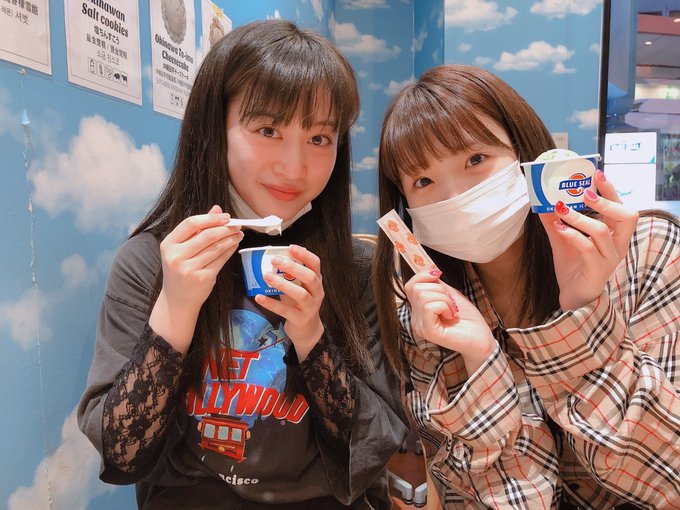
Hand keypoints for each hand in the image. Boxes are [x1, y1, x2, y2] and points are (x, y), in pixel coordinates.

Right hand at [149, 205, 242, 352]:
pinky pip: (220, 260)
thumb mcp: (182, 248)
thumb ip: (198, 228)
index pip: (191, 224)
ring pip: (216, 247)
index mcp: (168, 244)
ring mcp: (188, 268)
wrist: (177, 299)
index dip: (211, 218)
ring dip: (231, 238)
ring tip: (239, 233)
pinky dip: (230, 250)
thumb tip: (217, 208)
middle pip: (207, 235)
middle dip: (225, 228)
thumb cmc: (180, 269)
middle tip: (237, 224)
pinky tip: (234, 245)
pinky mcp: (202, 278)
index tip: (226, 216)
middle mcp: (176, 256)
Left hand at [254, 245, 324, 361]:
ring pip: (301, 294)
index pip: (315, 264)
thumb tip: (272, 259)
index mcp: (317, 281)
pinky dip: (271, 303)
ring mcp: (311, 307)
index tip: (291, 247)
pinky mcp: (301, 319)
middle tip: (274, 260)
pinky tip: (259, 297)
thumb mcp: (299, 287)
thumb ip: (290, 276)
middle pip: (310, 277)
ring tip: (266, 276)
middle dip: (292, 267)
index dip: (304, 254)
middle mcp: (317, 293)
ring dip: (282, 284)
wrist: (308, 331)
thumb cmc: (300, 304)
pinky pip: (286, 311)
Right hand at [405, 270, 495, 374]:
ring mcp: (420, 326)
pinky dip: (445, 306)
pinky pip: (429, 306)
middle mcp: (415, 319)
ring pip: (423, 295)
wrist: (481, 338)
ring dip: (444, 298)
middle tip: (451, 303)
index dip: (424, 275)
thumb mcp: (450, 294)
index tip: (440, 278)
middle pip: (416, 288)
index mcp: (419, 310)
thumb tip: (428, 269)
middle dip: (439, 289)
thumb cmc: (468, 318)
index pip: (410, 285)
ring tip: (452, 310)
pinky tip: (451, 316)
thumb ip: (436, 284)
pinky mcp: (427, 331)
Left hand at [539, 170, 638, 310]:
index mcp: (614, 235)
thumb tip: (542, 201)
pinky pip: (588, 249)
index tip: (597, 174)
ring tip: (561, 209)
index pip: (620, 207)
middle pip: (627, 217)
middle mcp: (617, 245)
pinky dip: (573, 235)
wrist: (572, 297)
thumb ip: (555, 221)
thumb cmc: (573, 267)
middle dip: (607, 201)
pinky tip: (559, 229)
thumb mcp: (561, 240)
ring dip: (580, 217)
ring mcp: (609, 259)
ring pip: (603, 231)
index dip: (611, 191)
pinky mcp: (597, 271)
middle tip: (585, 193)